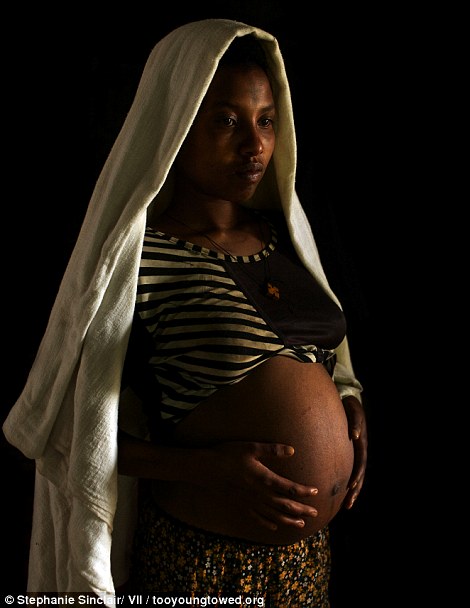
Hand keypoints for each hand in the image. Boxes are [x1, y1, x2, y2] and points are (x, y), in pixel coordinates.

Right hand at [194, 441, 318, 530]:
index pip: (289, 488)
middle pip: (284, 505)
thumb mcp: (251, 447)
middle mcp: (259, 494)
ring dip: (288, 520)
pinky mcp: (240, 505)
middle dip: (301, 510)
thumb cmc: (228, 454)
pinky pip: (257, 518)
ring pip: (273, 515)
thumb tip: (292, 450)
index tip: (315, 492)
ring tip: (301, 524)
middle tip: (315, 514)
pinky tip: (274, 526)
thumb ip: (272, 450)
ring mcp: (249, 502)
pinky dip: (267, 523)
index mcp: (264, 479)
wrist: (206, 469)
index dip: (303, 491)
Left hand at [342, 395, 367, 507]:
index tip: (352, 486)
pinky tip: (340, 494)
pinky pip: (349, 471)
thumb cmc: (350, 407)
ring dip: (351, 492)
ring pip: (356, 477)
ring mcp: (355, 454)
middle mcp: (360, 451)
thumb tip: (355, 436)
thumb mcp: (354, 411)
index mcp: (361, 444)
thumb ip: (355, 423)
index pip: (361, 463)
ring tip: (346, 506)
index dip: (357, 475)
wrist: (349, 402)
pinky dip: (346, 483)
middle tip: (348, 505)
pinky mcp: (349, 454)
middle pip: (360, 475)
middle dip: (354, 491)